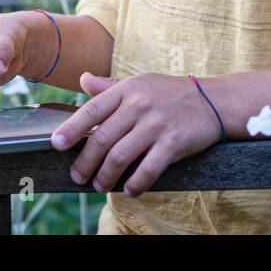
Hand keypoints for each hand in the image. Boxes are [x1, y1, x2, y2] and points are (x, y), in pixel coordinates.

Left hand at [49, 72, 222, 196]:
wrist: (215, 100)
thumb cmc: (171, 93)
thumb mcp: (141, 83)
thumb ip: (110, 87)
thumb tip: (82, 80)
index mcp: (128, 90)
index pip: (92, 110)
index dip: (71, 129)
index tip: (56, 145)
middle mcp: (140, 105)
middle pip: (101, 139)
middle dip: (85, 163)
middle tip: (78, 176)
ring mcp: (156, 124)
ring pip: (120, 157)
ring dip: (105, 177)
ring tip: (99, 185)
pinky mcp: (173, 143)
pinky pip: (148, 169)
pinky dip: (135, 184)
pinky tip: (129, 190)